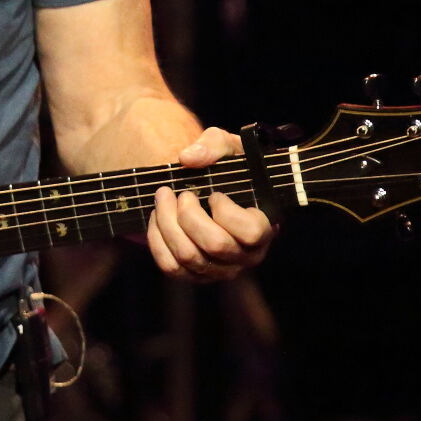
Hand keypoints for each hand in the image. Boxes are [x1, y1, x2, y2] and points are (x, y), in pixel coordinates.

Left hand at [147, 126, 274, 282]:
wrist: (212, 187)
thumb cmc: (228, 168)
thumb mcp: (227, 146)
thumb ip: (213, 145)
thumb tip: (187, 158)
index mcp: (263, 228)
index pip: (251, 232)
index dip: (227, 212)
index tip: (214, 193)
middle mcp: (246, 256)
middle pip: (215, 245)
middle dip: (189, 214)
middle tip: (181, 193)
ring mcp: (220, 270)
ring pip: (189, 257)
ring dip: (167, 223)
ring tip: (163, 198)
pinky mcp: (195, 275)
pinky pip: (171, 267)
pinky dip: (157, 240)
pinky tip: (157, 217)